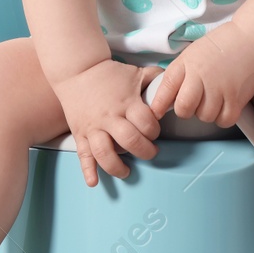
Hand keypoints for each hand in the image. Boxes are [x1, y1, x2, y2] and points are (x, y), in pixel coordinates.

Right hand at [50, 58, 163, 185]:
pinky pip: (83, 155)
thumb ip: (158, 80)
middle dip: (144, 151)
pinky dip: (87, 170)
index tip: (154, 132)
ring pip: (105, 153)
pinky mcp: (80, 133)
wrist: (78, 70)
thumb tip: (175, 87)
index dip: (154, 130)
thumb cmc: (111, 74)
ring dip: (117, 167)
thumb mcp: (137, 73)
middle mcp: (110, 117)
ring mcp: (93, 127)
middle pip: (129, 141)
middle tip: (150, 153)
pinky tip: (94, 182)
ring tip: (127, 171)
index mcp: (127, 103)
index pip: (146, 123)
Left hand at [148, 22, 253, 129]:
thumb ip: (179, 74)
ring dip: (207, 113)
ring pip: (205, 117)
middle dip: (186, 110)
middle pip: (184, 109)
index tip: (155, 113)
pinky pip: (224, 120)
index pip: (165, 89)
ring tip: (213, 99)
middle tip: (194, 103)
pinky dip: (223, 117)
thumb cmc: (221, 45)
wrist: (252, 39)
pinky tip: (225, 106)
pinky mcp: (238, 97)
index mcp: (186, 64)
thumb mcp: (192, 53)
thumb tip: (166, 98)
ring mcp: (220, 88)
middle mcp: (201, 77)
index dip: (157, 105)